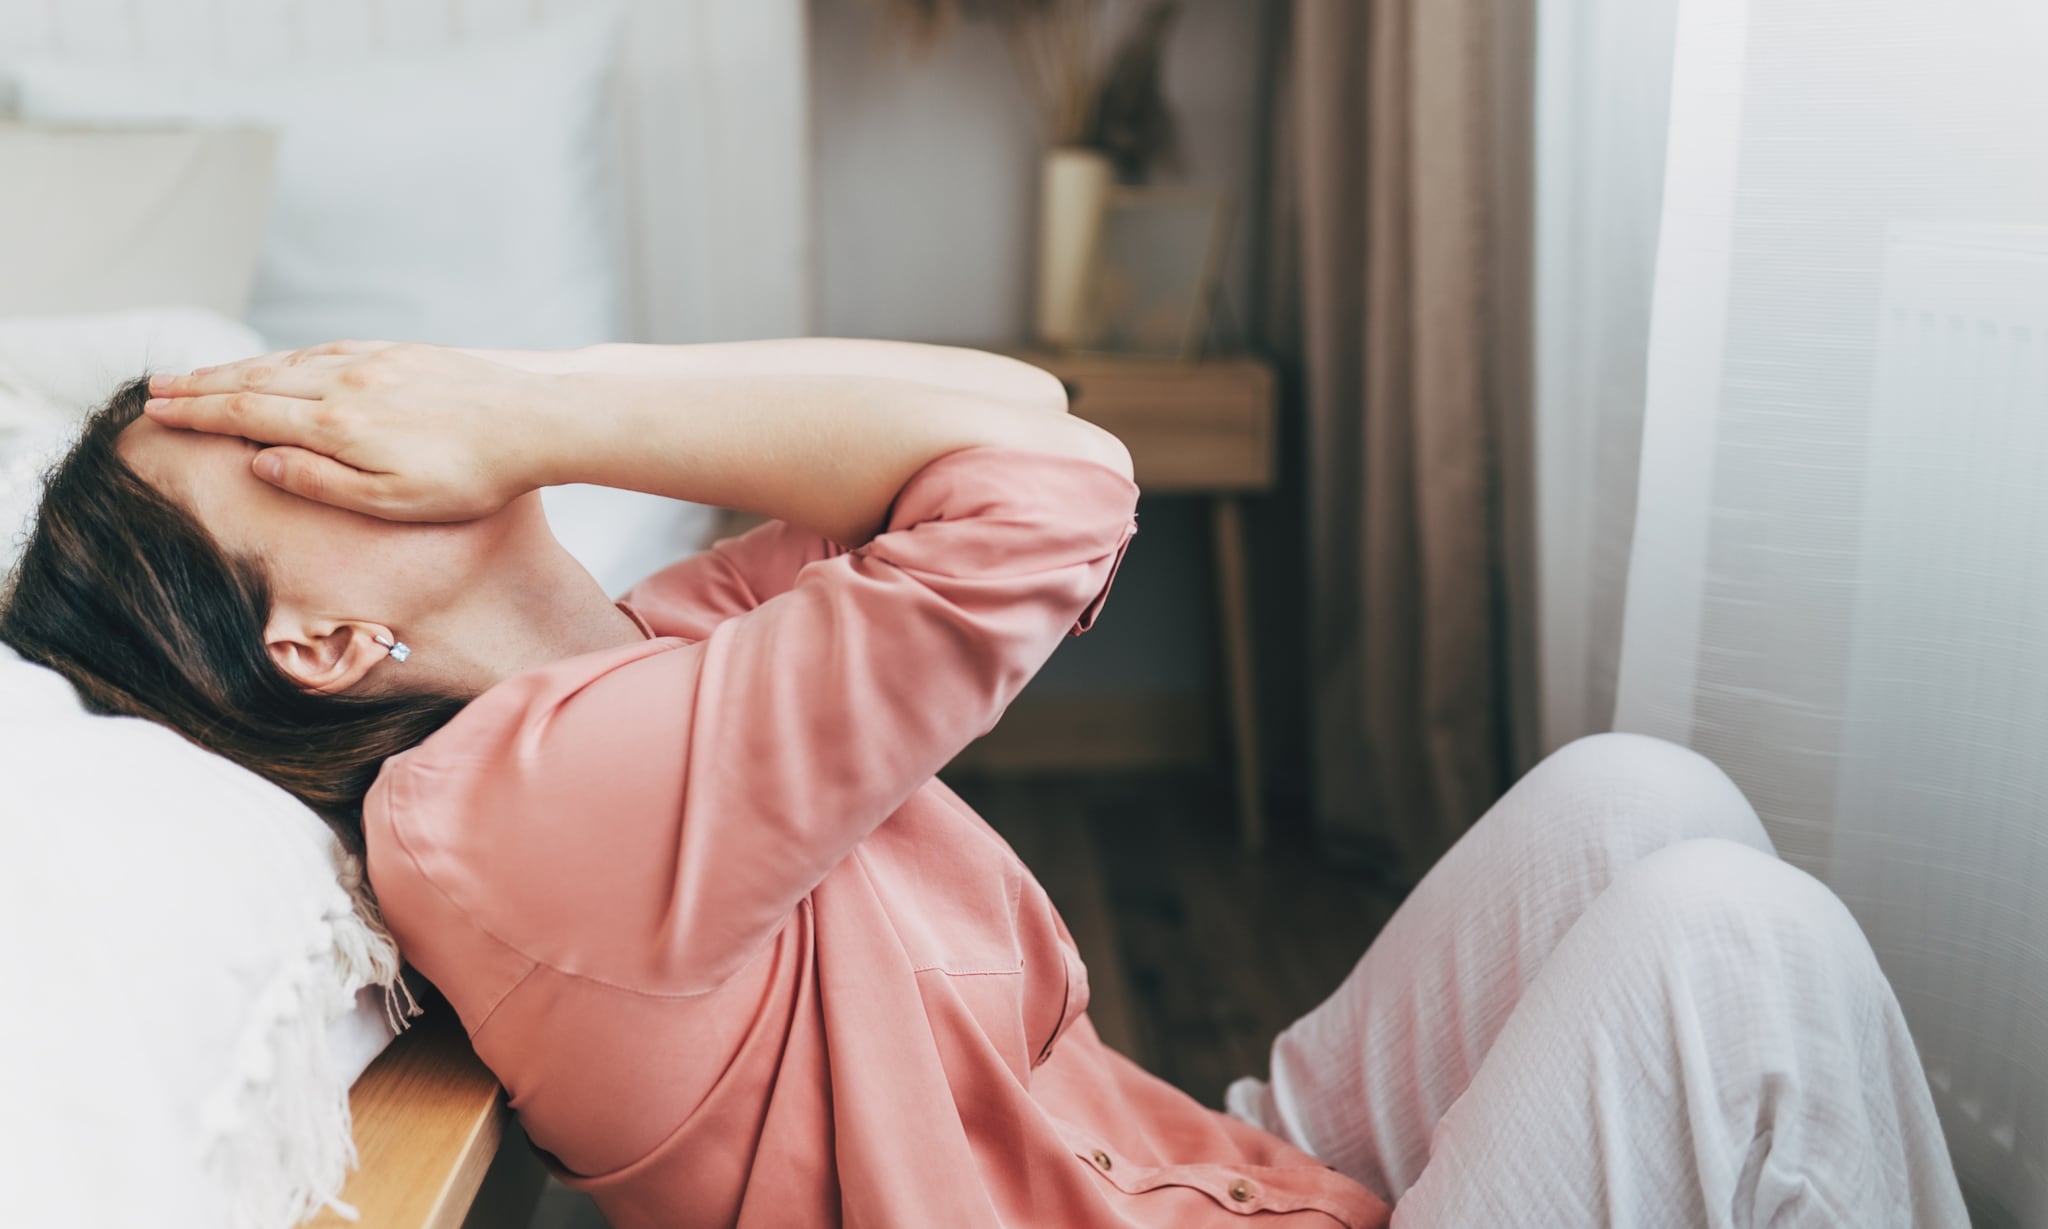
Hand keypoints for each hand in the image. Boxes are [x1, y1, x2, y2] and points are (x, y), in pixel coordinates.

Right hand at [144, 340, 559, 521]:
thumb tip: (259, 462)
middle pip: (257, 380)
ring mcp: (374, 362)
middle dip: (202, 385)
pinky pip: (328, 350)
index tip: (157, 413)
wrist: (537, 418)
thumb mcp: (393, 500)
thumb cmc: (472, 476)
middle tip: (156, 389)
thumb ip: (320, 481)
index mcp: (338, 425)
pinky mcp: (401, 352)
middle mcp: (347, 383)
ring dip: (239, 367)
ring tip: (201, 373)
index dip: (198, 414)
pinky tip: (281, 360)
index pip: (247, 414)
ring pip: (290, 361)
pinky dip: (290, 356)